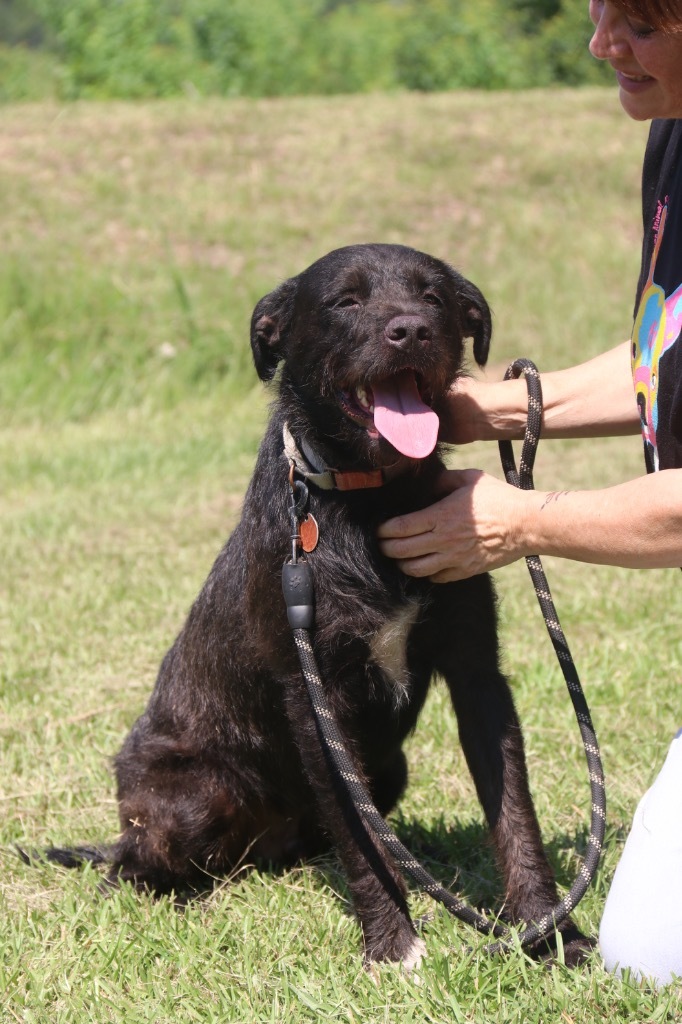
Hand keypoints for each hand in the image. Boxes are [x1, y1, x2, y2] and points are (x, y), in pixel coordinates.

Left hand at [377, 469, 529, 581]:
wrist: (526, 524)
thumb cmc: (499, 498)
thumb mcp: (470, 479)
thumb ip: (444, 479)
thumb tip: (426, 482)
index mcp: (441, 515)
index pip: (402, 527)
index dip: (385, 530)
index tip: (379, 529)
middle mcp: (444, 539)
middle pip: (403, 551)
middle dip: (386, 549)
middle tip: (382, 545)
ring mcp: (454, 558)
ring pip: (416, 570)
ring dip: (402, 565)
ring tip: (400, 558)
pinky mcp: (465, 570)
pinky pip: (437, 578)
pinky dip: (426, 574)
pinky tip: (424, 566)